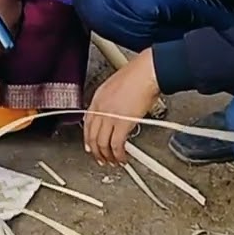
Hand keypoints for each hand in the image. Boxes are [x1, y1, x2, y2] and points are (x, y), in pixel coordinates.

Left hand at [83, 49, 161, 165]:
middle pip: (93, 137)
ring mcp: (110, 117)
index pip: (87, 123)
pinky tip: (123, 157)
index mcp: (97, 99)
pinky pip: (117, 145)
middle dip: (97, 152)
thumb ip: (110, 102)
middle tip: (102, 159)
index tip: (90, 146)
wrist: (146, 73)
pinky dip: (119, 155)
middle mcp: (101, 109)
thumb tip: (114, 114)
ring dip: (108, 156)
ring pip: (103, 144)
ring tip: (114, 161)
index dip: (88, 138)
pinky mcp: (123, 124)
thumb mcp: (115, 86)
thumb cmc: (137, 76)